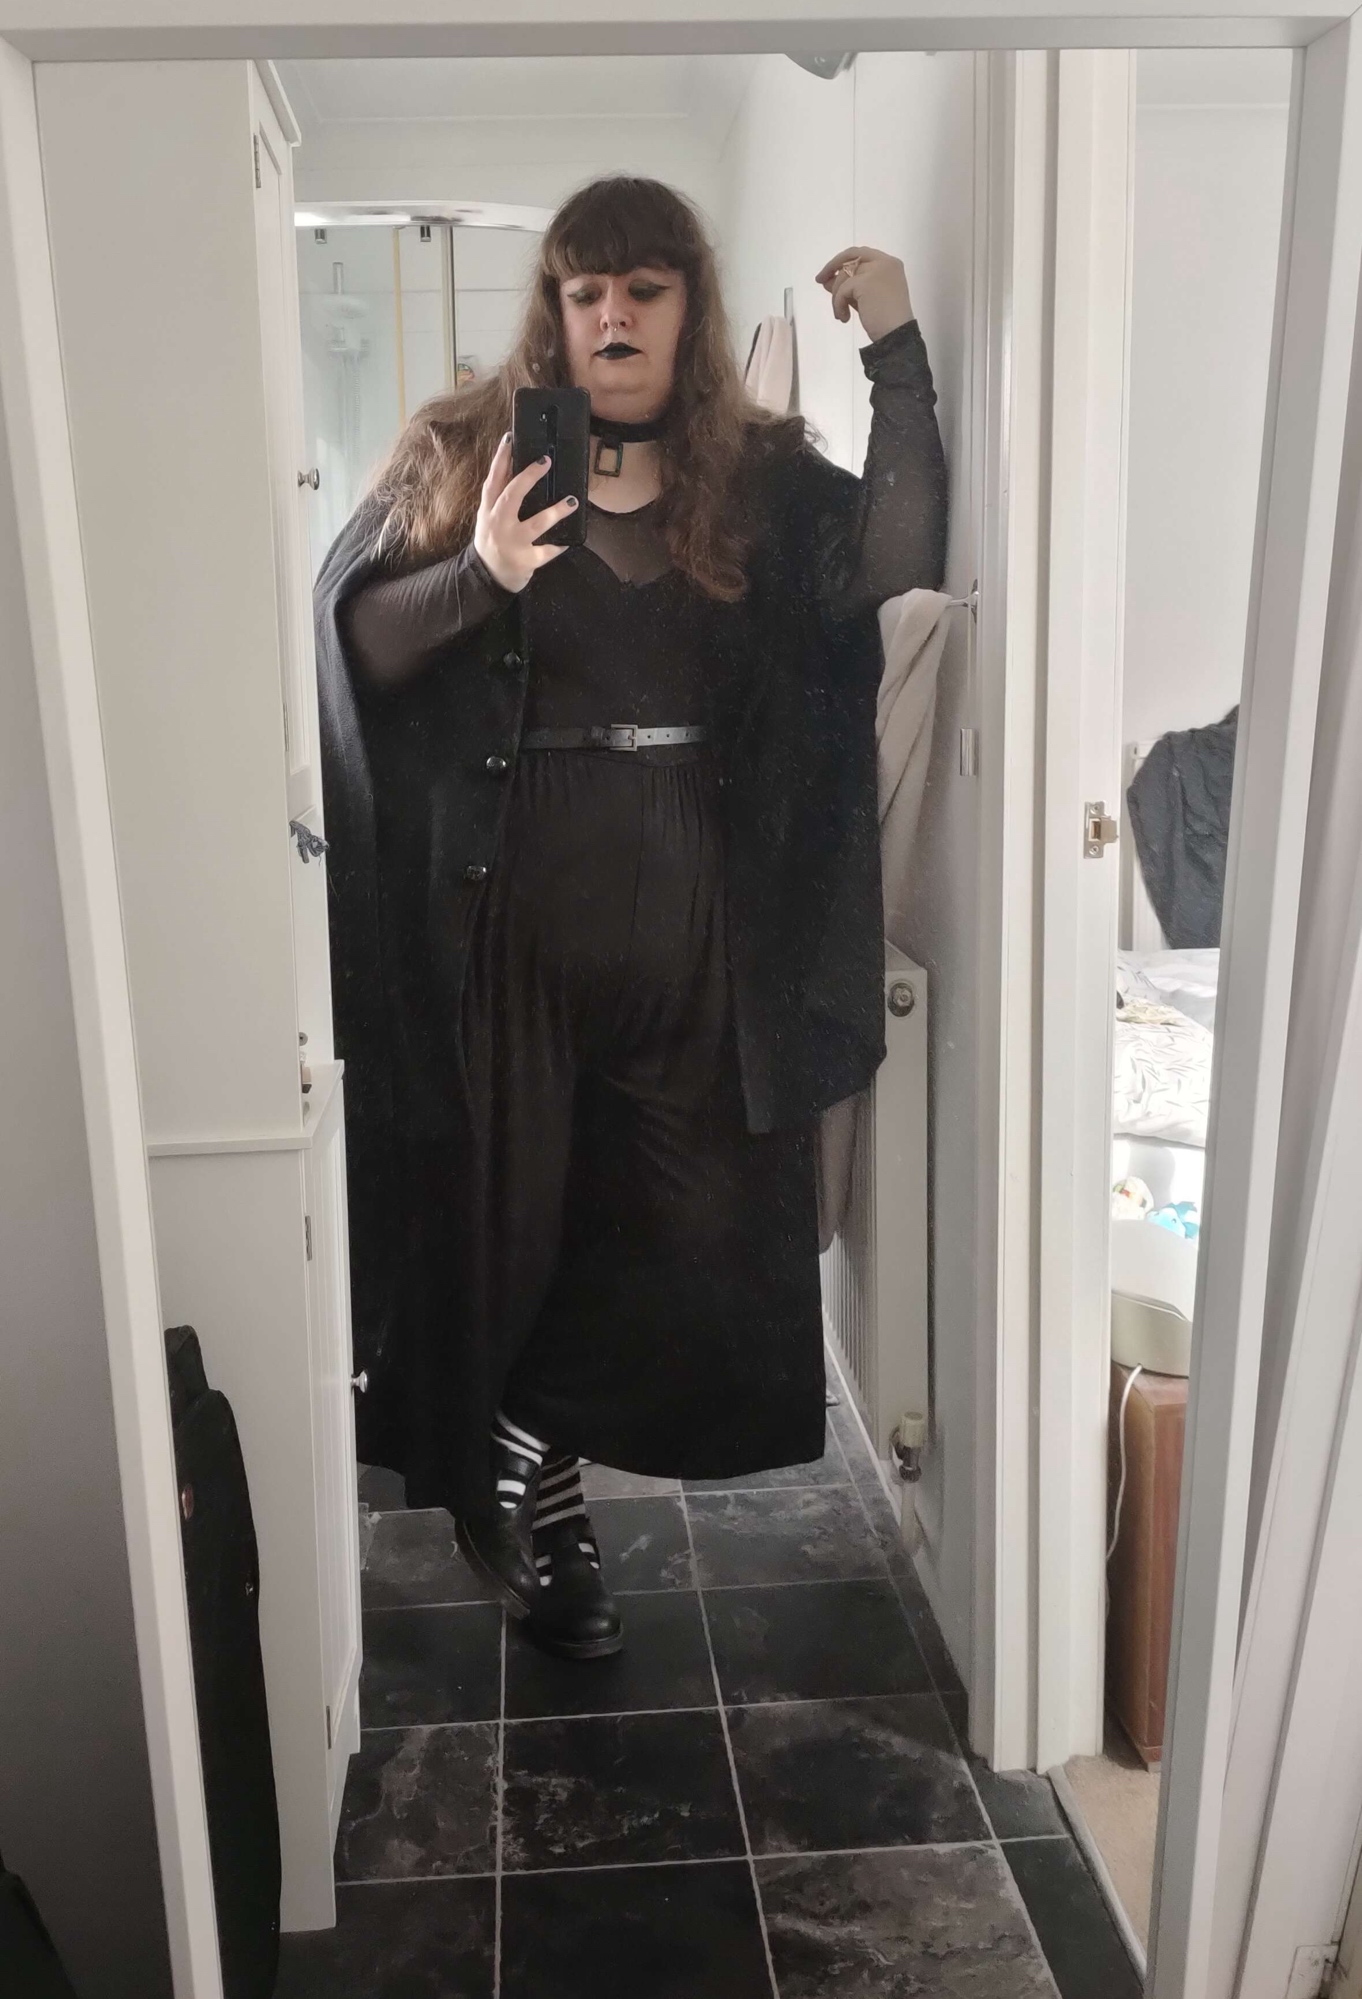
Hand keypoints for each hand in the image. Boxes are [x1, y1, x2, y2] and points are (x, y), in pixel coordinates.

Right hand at [474, 435, 577, 592]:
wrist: (488, 576)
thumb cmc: (493, 539)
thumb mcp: (489, 515)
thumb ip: (500, 494)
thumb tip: (515, 463)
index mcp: (488, 510)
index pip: (493, 480)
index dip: (500, 459)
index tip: (509, 438)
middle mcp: (498, 524)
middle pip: (511, 496)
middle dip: (528, 478)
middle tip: (546, 462)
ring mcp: (513, 543)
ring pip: (536, 524)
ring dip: (555, 512)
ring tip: (572, 501)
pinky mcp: (526, 561)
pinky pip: (546, 551)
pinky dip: (558, 546)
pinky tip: (568, 541)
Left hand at [816, 247, 912, 342]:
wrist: (896, 335)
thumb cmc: (885, 321)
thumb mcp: (866, 299)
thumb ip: (851, 286)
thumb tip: (828, 280)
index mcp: (890, 264)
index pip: (862, 254)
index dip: (844, 261)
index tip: (831, 273)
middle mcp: (884, 262)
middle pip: (851, 256)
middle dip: (832, 266)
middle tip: (820, 280)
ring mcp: (876, 270)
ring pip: (844, 275)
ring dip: (836, 296)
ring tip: (840, 314)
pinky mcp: (865, 281)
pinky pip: (842, 290)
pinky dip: (838, 304)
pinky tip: (844, 317)